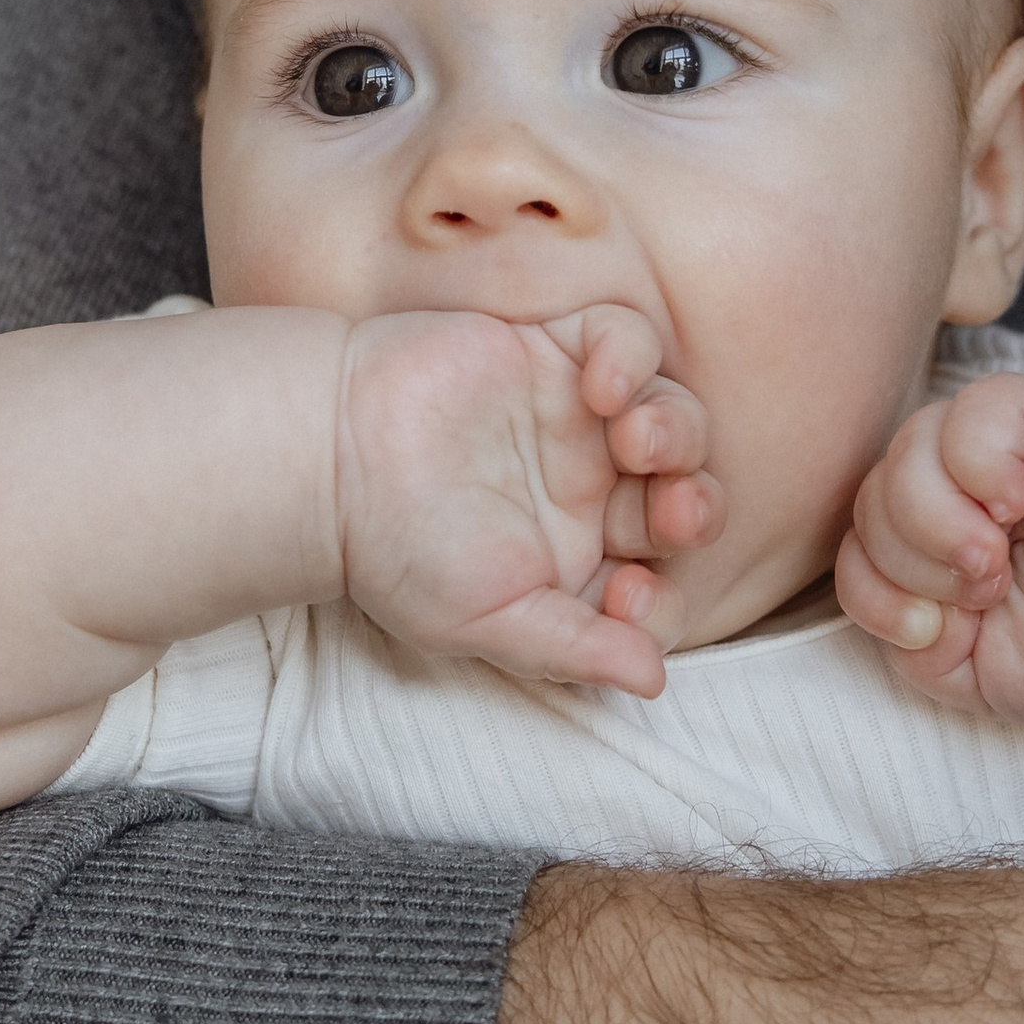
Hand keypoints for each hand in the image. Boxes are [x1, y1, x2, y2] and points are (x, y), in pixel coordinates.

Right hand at [333, 303, 720, 694]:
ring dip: (677, 433)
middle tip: (671, 510)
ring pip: (670, 416)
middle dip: (695, 506)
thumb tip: (655, 683)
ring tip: (637, 441)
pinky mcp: (550, 351)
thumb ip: (572, 649)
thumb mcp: (483, 621)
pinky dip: (631, 358)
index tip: (630, 593)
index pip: (660, 581)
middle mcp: (588, 491)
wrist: (328, 459)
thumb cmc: (396, 551)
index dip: (665, 595)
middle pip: (684, 493)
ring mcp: (574, 418)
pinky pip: (623, 340)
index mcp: (577, 562)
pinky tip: (602, 385)